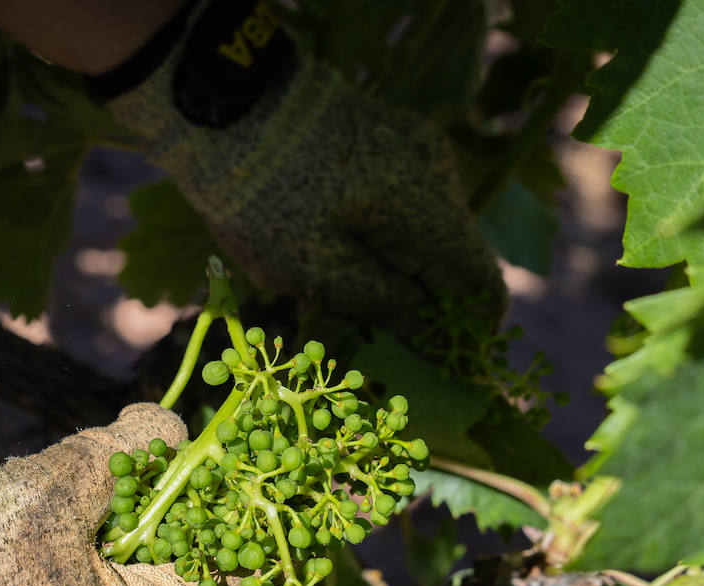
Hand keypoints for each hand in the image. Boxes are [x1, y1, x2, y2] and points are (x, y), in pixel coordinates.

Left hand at [100, 0, 505, 329]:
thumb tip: (424, 329)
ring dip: (397, 268)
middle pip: (455, 261)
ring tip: (337, 280)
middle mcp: (438, 174)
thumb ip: (381, 305)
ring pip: (429, 233)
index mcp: (429, 208)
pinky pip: (405, 203)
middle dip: (422, 303)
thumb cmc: (261, 197)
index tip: (432, 363)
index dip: (465, 333)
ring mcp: (417, 150)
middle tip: (366, 328)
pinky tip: (335, 240)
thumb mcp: (315, 270)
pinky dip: (383, 234)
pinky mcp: (391, 139)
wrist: (221, 104)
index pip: (482, 286)